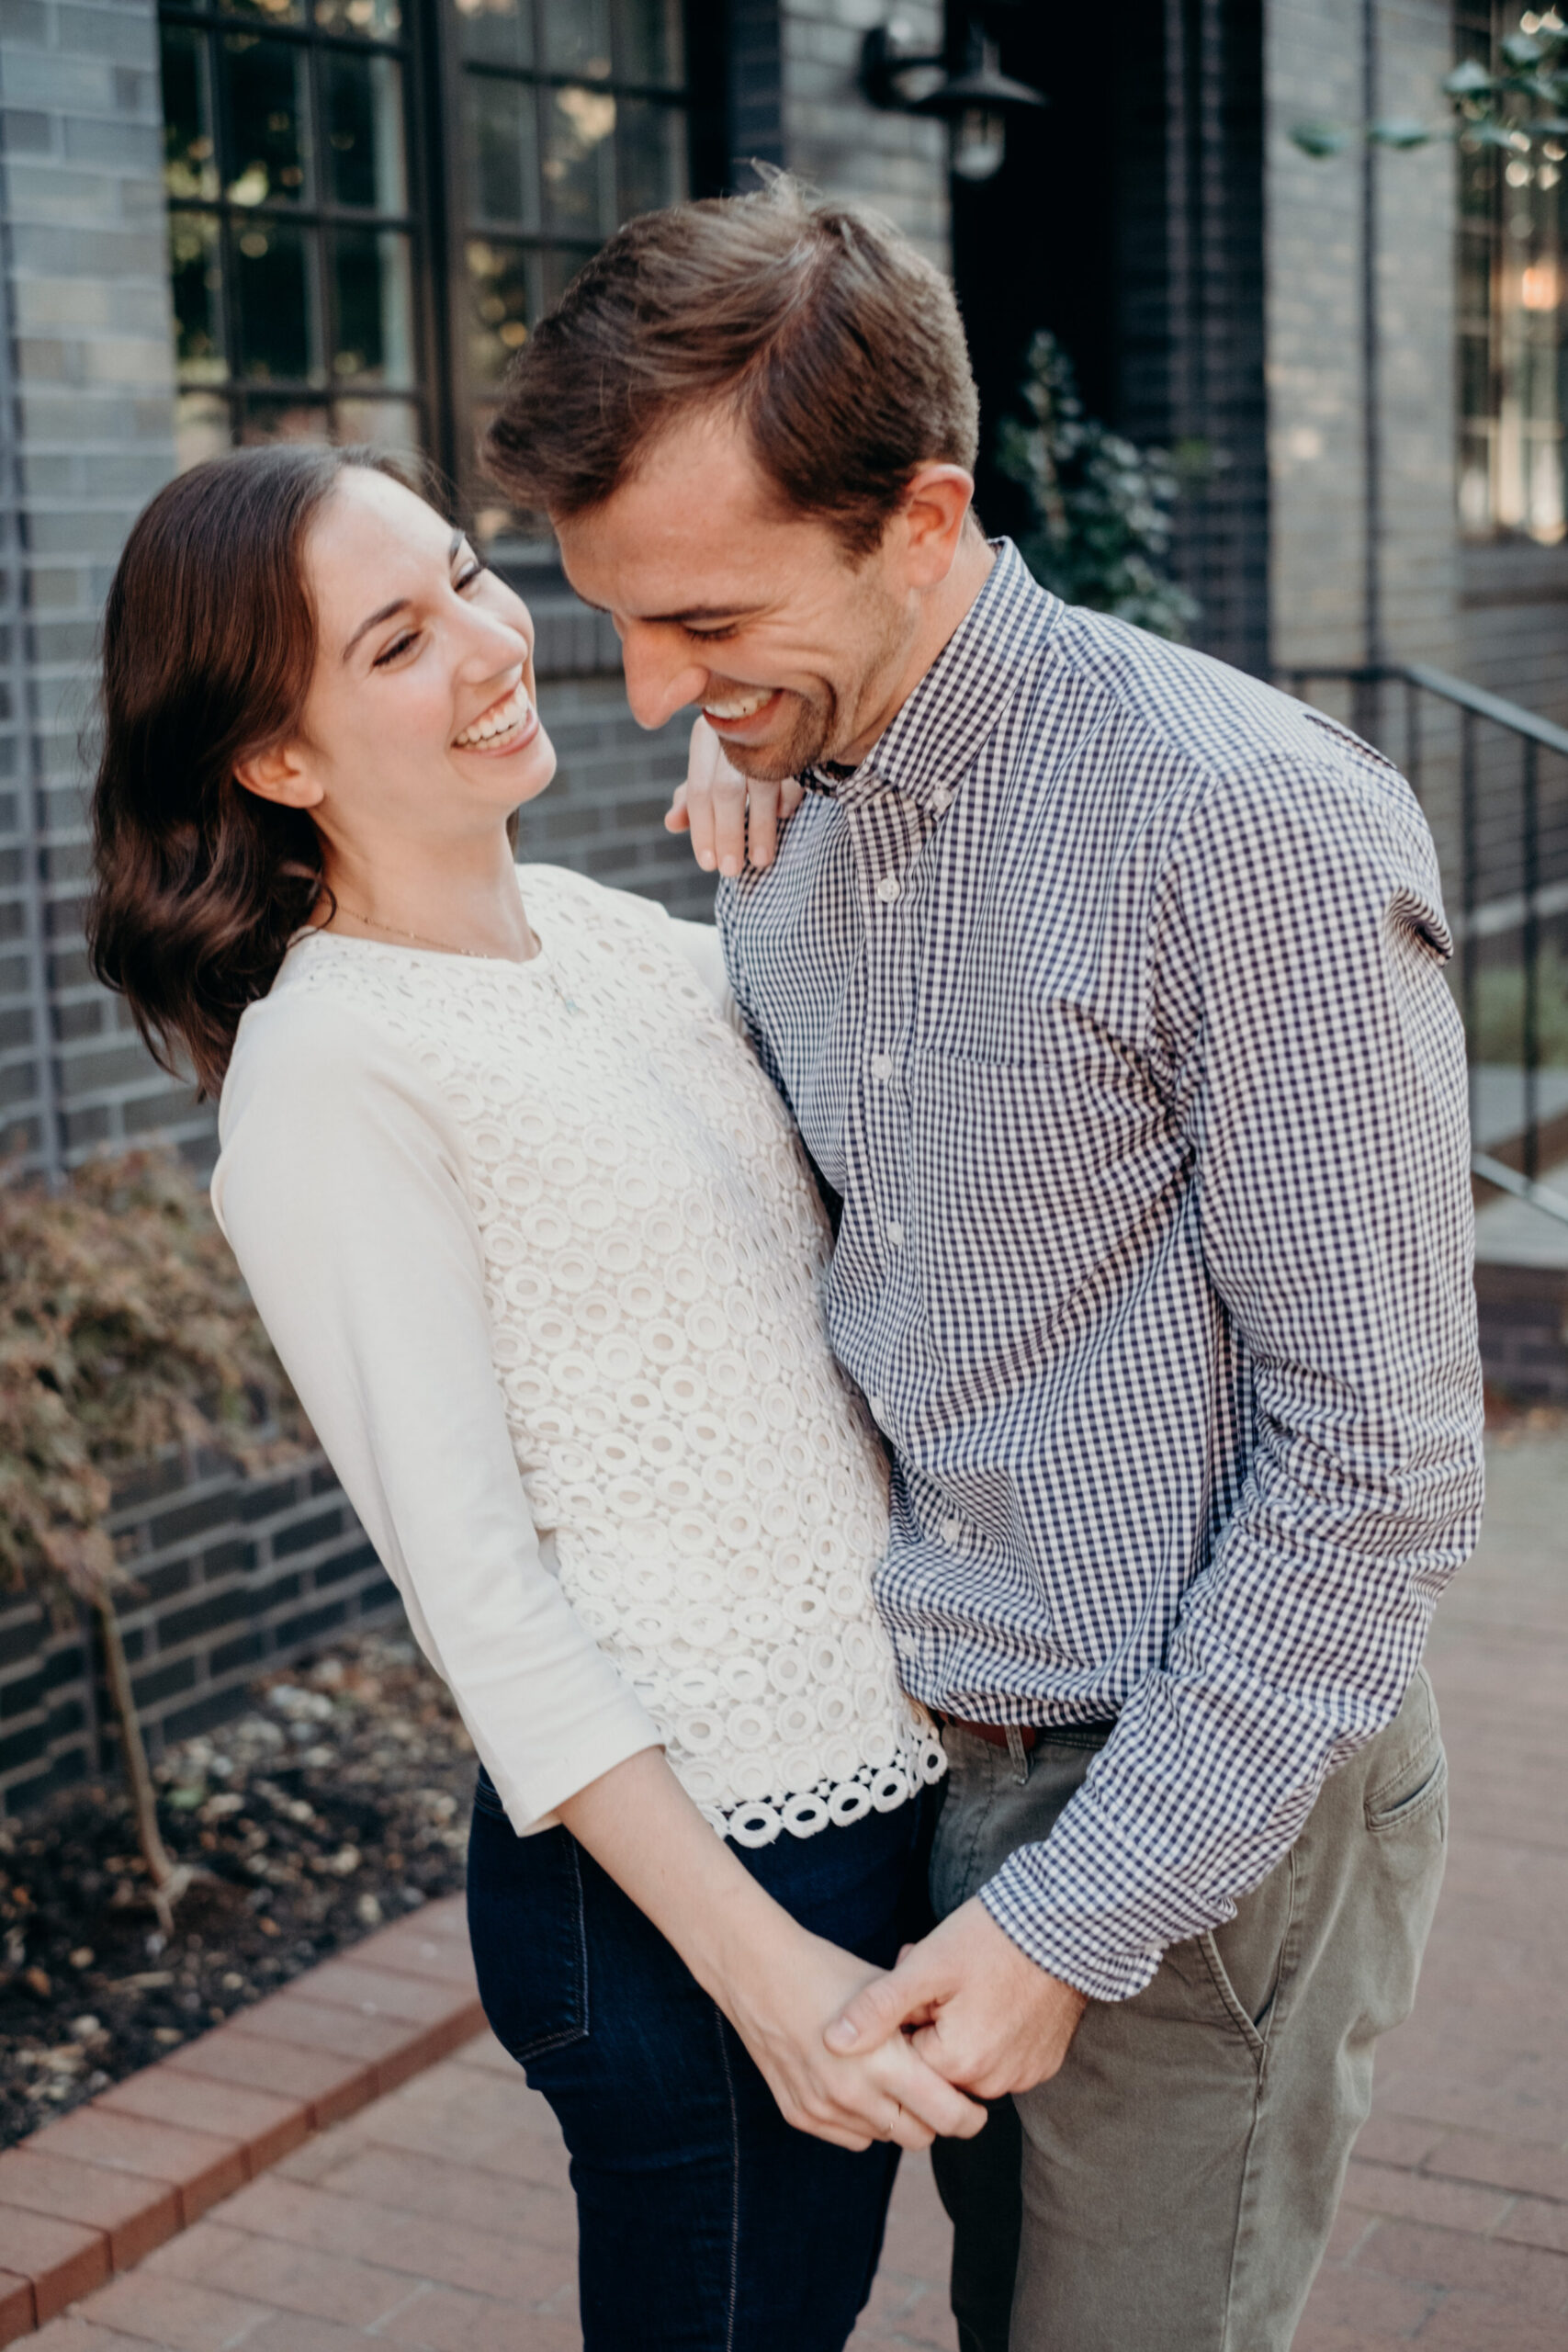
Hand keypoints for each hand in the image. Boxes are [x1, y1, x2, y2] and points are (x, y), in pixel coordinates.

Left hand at [664, 717, 803, 875]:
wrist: (792, 699)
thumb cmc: (744, 741)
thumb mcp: (714, 764)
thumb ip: (694, 794)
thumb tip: (671, 823)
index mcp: (708, 735)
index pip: (698, 791)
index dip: (702, 830)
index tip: (707, 864)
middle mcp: (733, 729)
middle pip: (725, 790)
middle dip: (728, 834)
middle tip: (730, 870)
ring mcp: (766, 728)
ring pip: (759, 785)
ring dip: (760, 827)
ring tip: (760, 860)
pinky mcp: (798, 732)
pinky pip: (791, 773)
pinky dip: (787, 799)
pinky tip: (784, 816)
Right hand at [722, 1921, 989, 2154]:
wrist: (758, 1971)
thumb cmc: (829, 1971)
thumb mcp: (887, 1993)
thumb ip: (923, 2033)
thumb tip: (963, 2058)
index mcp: (883, 2060)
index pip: (947, 2115)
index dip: (971, 2117)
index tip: (977, 2108)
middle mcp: (854, 2094)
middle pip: (920, 2137)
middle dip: (936, 2119)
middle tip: (936, 2094)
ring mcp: (823, 2108)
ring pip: (885, 2138)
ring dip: (897, 2118)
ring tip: (892, 2080)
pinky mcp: (800, 2115)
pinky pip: (851, 2138)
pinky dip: (863, 2120)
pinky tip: (858, 2084)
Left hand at [823, 1897, 1087, 2101]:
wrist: (1065, 1925)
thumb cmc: (990, 1939)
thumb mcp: (925, 1965)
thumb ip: (877, 2008)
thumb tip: (831, 2044)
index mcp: (956, 2064)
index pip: (903, 2059)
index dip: (902, 2018)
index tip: (917, 1984)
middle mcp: (990, 2084)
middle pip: (934, 2063)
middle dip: (928, 2025)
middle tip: (941, 1979)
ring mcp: (1021, 2077)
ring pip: (967, 2062)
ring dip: (958, 2030)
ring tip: (971, 1982)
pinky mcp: (1042, 2065)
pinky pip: (1001, 2059)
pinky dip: (992, 2033)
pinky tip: (998, 1994)